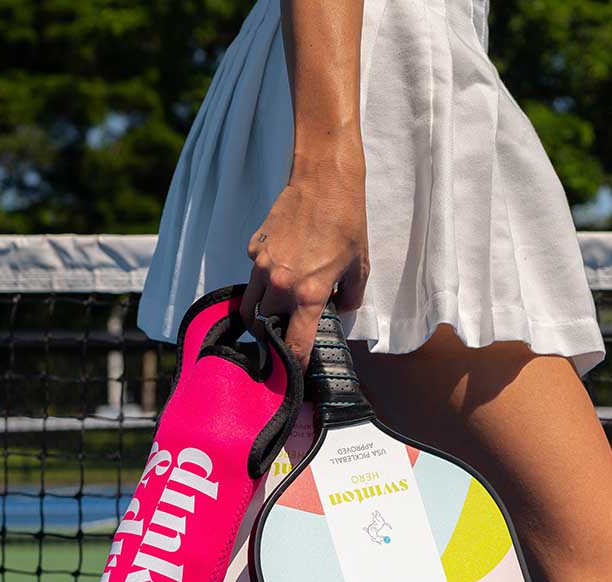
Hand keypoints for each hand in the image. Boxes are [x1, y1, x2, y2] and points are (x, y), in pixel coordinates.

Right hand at [239, 157, 369, 369]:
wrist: (323, 180)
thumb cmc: (346, 222)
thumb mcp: (359, 267)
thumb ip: (350, 298)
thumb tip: (339, 312)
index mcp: (309, 294)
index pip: (294, 344)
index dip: (294, 362)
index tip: (294, 370)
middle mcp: (280, 284)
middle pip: (268, 326)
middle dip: (275, 335)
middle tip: (286, 335)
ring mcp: (263, 265)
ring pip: (251, 306)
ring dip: (261, 316)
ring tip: (273, 315)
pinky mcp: (255, 247)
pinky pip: (254, 275)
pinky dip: (263, 281)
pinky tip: (280, 270)